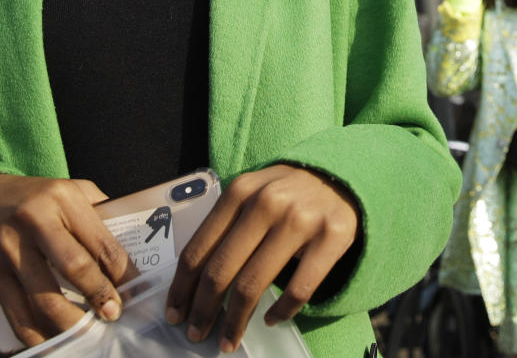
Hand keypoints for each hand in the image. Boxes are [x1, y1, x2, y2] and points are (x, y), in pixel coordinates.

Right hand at [0, 175, 131, 347]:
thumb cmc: (30, 197)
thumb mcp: (67, 189)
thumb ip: (98, 210)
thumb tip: (130, 245)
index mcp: (62, 198)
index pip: (100, 240)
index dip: (122, 271)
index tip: (136, 291)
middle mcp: (35, 221)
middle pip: (74, 267)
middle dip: (99, 295)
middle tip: (114, 313)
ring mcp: (10, 249)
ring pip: (45, 298)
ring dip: (71, 322)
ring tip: (89, 332)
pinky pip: (18, 314)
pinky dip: (39, 335)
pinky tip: (57, 341)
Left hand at [166, 165, 358, 351]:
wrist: (341, 176)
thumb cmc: (287, 192)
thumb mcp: (252, 193)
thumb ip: (226, 223)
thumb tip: (193, 280)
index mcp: (240, 191)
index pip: (199, 249)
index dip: (182, 288)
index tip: (175, 313)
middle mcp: (267, 203)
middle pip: (221, 271)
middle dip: (203, 311)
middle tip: (195, 333)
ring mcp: (301, 220)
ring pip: (254, 285)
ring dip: (236, 321)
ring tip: (228, 340)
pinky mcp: (331, 237)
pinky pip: (298, 289)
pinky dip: (281, 312)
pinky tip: (271, 319)